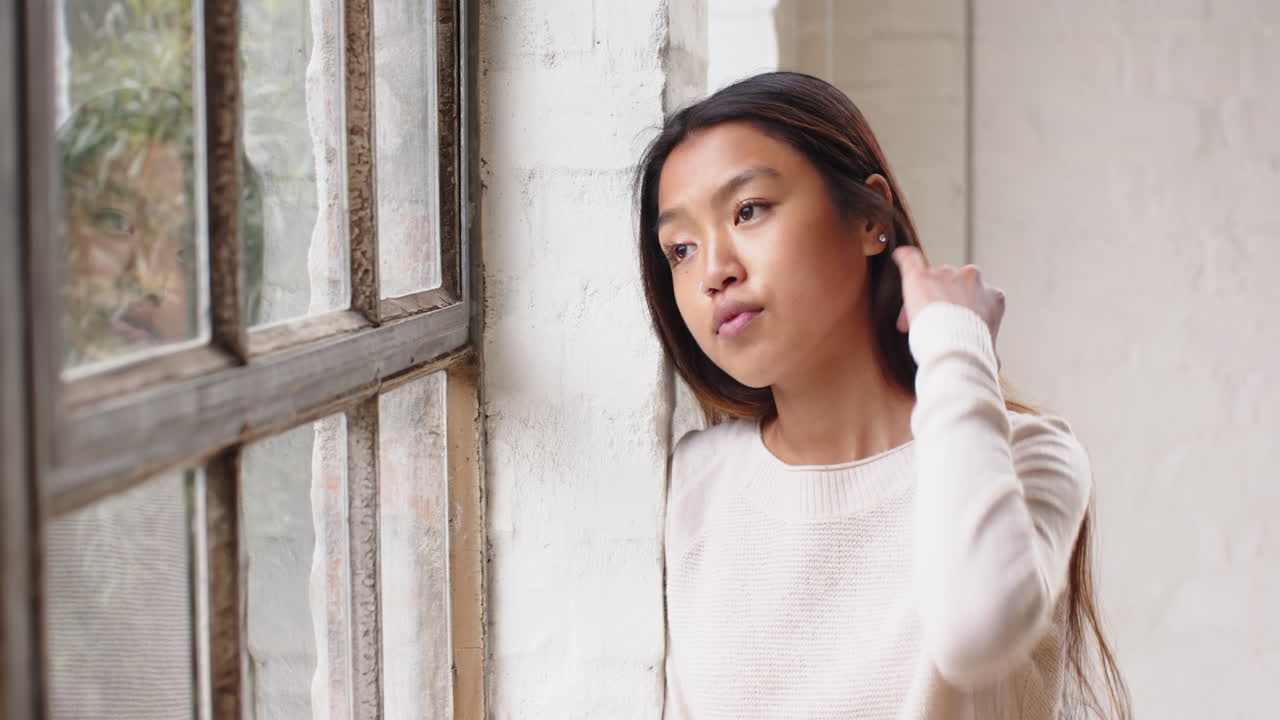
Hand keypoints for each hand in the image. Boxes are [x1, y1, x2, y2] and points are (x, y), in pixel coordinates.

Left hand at [891, 247, 1005, 346]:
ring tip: (913, 319)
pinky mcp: (920, 276)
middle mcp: (972, 278)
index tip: (950, 328)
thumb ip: (989, 349)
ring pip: (933, 279)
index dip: (960, 313)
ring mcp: (946, 274)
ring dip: (924, 295)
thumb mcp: (990, 353)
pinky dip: (905, 259)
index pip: (974, 298)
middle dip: (942, 302)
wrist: (955, 348)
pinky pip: (911, 259)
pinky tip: (899, 258)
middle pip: (953, 285)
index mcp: (993, 296)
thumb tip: (994, 363)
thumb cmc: (973, 353)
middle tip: (931, 324)